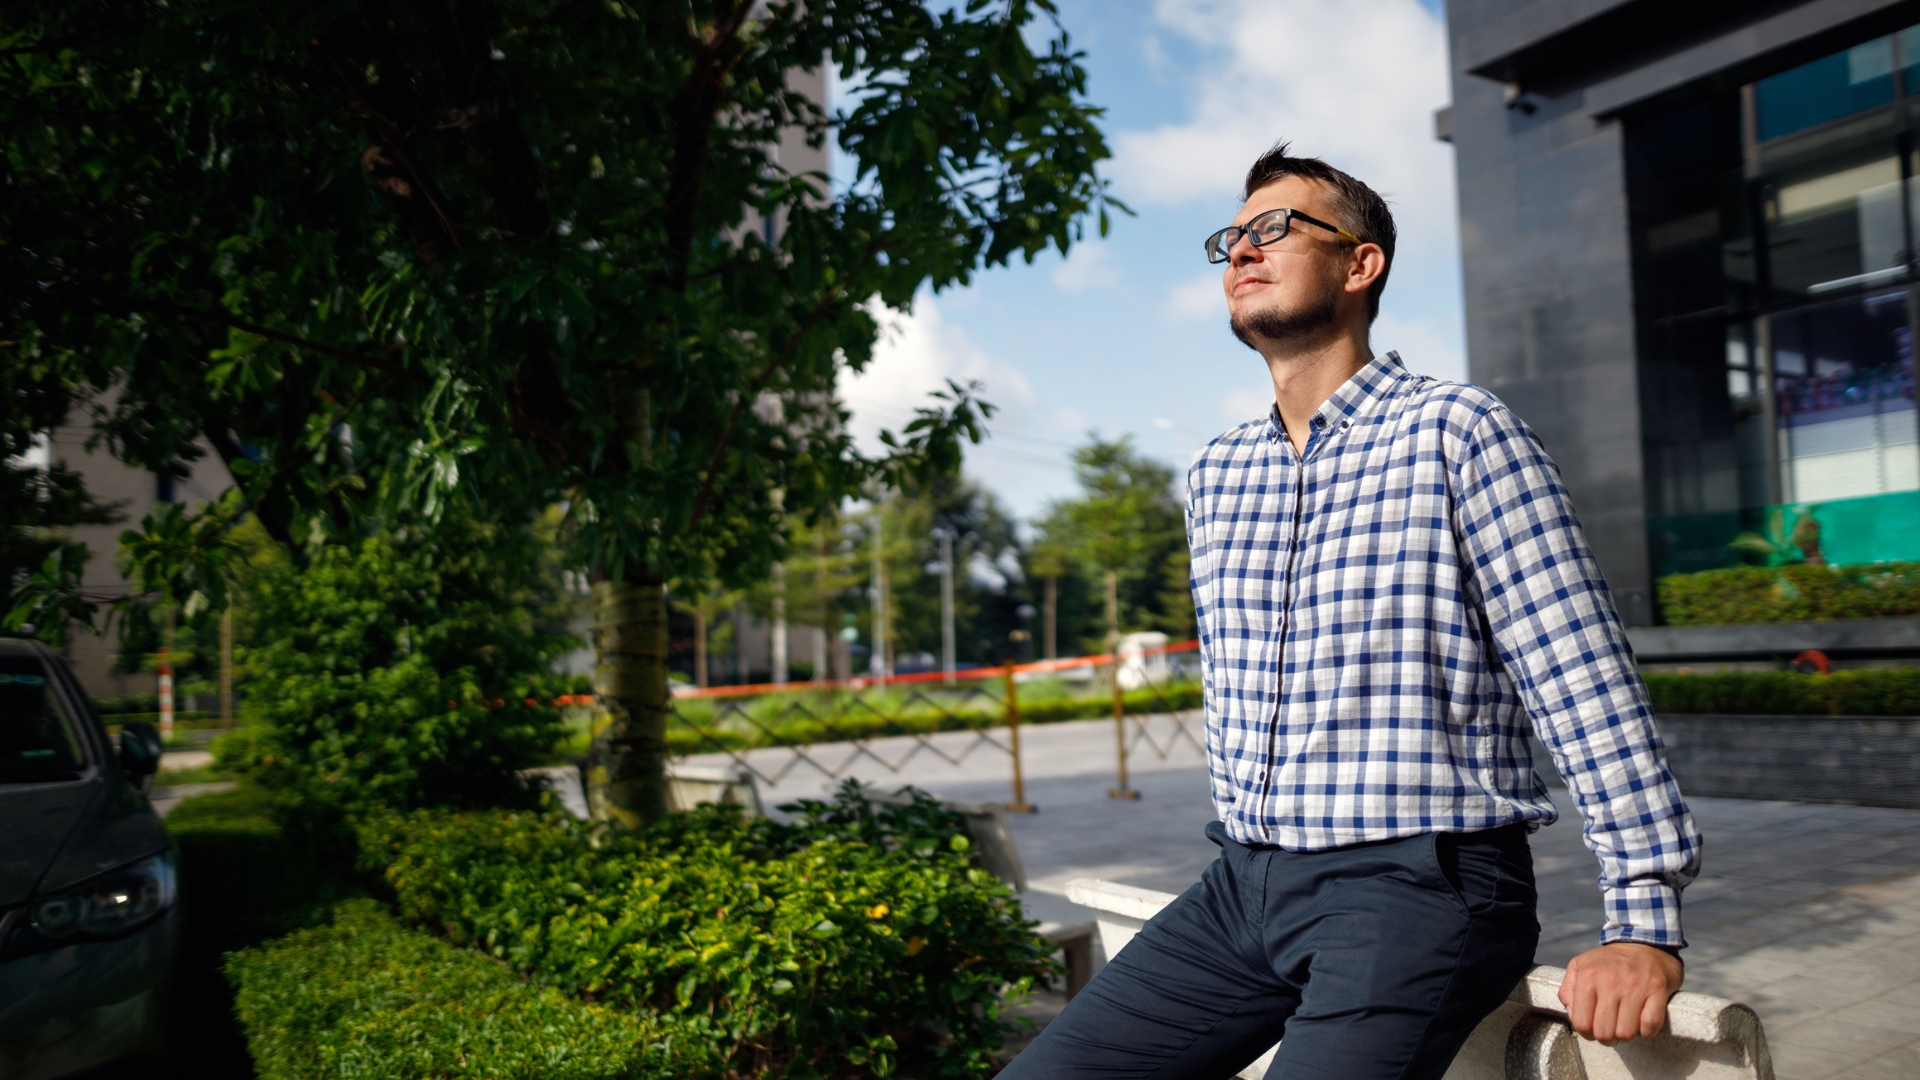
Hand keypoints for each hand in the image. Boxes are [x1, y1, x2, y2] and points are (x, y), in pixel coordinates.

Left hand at [1557, 942, 1682, 1043]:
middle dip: (1607, 1038)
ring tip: (1626, 1024)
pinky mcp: (1657, 989)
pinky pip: (1650, 1025)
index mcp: (1588, 976)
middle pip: (1604, 1033)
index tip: (1594, 1029)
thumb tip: (1571, 1013)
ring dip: (1627, 1035)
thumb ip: (1568, 989)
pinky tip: (1642, 1021)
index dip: (1587, 1033)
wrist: (1644, 942)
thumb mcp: (1580, 965)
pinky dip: (1647, 1031)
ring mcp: (1635, 985)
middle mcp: (1610, 981)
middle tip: (1611, 1029)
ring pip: (1626, 1033)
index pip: (1581, 1023)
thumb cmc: (1610, 961)